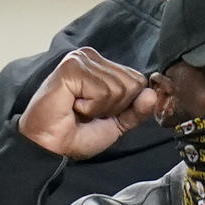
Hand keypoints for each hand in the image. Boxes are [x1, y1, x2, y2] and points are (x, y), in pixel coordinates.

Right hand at [18, 47, 156, 158]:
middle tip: (87, 112)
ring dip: (100, 108)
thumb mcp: (116, 124)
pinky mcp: (71, 67)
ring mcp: (80, 59)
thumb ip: (136, 110)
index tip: (100, 113)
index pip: (138, 80)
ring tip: (78, 109)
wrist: (51, 147)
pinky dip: (91, 107)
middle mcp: (91, 57)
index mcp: (102, 66)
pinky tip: (73, 106)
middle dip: (114, 107)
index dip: (126, 105)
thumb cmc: (77, 134)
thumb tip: (153, 94)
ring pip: (119, 88)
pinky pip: (103, 91)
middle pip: (132, 83)